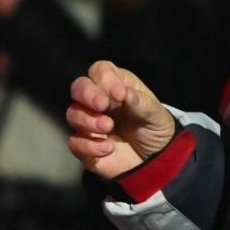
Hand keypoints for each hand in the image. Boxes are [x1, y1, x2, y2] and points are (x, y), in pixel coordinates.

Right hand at [66, 60, 175, 177]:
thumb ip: (142, 103)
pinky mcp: (84, 145)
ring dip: (88, 120)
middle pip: (78, 87)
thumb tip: (126, 93)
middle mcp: (97, 101)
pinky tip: (108, 148)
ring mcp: (88, 123)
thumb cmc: (154, 127)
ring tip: (108, 127)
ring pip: (73, 114)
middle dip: (87, 94)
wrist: (155, 159)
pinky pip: (75, 143)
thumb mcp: (156, 114)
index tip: (119, 93)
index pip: (100, 70)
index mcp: (115, 85)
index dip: (105, 78)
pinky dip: (89, 146)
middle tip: (102, 105)